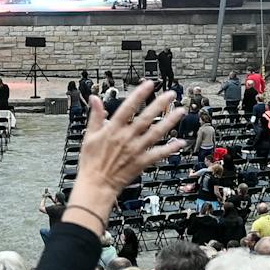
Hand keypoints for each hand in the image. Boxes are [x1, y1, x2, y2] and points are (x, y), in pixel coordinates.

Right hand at [66, 81, 186, 226]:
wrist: (96, 184)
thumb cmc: (91, 162)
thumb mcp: (89, 136)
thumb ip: (95, 116)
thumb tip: (95, 99)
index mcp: (113, 129)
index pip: (128, 107)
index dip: (139, 94)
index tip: (149, 84)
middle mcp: (127, 138)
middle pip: (146, 117)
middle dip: (159, 104)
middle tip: (171, 94)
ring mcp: (136, 150)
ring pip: (156, 133)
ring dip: (169, 121)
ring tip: (180, 111)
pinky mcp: (141, 162)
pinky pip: (158, 154)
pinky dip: (170, 148)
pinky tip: (180, 142)